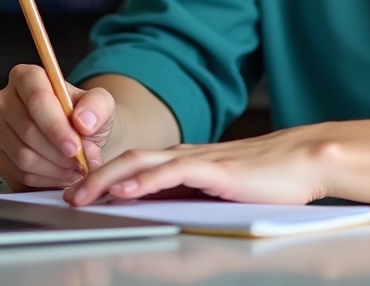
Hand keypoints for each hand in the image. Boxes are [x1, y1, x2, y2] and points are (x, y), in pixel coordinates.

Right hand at [0, 64, 114, 189]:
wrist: (80, 138)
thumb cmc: (85, 116)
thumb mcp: (101, 103)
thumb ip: (97, 105)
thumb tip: (83, 120)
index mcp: (27, 77)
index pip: (37, 99)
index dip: (56, 126)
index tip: (74, 146)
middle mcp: (5, 100)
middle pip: (28, 131)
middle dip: (59, 152)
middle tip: (81, 161)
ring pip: (22, 156)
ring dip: (54, 168)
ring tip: (76, 168)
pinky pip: (19, 175)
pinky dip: (45, 180)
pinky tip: (61, 174)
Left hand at [63, 127, 333, 206]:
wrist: (304, 161)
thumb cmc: (268, 180)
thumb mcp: (219, 192)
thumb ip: (190, 197)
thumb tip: (157, 213)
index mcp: (185, 162)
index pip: (134, 166)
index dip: (102, 179)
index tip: (75, 195)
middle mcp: (186, 156)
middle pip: (128, 159)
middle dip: (93, 178)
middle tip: (64, 197)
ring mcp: (200, 160)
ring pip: (142, 162)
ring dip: (107, 178)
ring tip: (80, 195)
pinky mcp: (216, 169)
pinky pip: (173, 172)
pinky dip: (145, 179)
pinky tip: (127, 189)